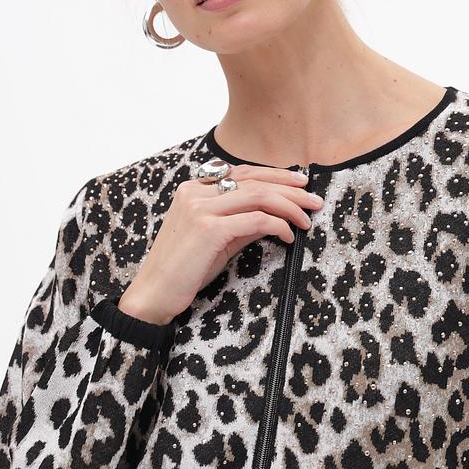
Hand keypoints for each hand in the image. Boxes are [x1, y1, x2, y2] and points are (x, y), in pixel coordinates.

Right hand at [118, 164, 323, 324]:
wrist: (153, 295)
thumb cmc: (183, 270)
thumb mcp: (216, 239)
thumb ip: (241, 222)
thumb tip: (275, 215)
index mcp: (193, 189)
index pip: (242, 173)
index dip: (275, 175)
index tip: (300, 182)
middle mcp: (195, 192)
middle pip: (254, 181)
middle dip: (290, 189)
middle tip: (314, 199)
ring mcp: (200, 208)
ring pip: (258, 196)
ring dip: (289, 205)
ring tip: (307, 218)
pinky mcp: (208, 229)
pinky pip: (255, 220)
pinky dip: (278, 225)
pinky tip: (288, 236)